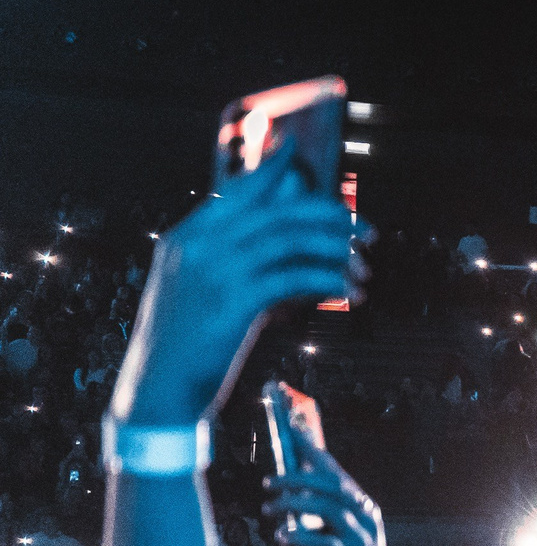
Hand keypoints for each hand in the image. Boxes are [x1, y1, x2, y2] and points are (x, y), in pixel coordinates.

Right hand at [109, 139, 360, 429]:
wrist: (158, 388)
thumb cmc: (186, 344)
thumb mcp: (200, 289)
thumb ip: (232, 258)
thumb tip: (282, 235)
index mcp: (187, 238)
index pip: (239, 190)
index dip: (273, 170)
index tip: (302, 158)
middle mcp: (199, 245)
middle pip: (276, 209)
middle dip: (331, 215)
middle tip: (368, 230)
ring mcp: (215, 271)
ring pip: (290, 238)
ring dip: (338, 251)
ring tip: (365, 269)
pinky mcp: (234, 302)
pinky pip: (295, 276)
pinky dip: (331, 280)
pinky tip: (353, 293)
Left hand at [261, 438, 392, 545]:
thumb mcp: (337, 536)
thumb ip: (320, 516)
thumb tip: (290, 492)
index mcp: (362, 509)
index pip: (335, 472)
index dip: (312, 450)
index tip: (290, 430)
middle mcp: (365, 518)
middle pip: (332, 485)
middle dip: (297, 478)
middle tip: (268, 483)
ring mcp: (361, 539)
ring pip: (328, 508)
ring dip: (294, 505)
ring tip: (268, 510)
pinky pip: (323, 542)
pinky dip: (298, 537)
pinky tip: (281, 538)